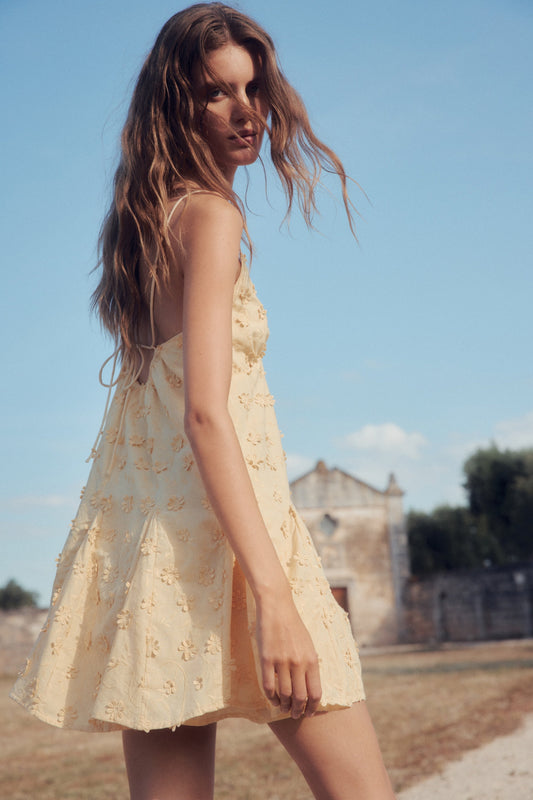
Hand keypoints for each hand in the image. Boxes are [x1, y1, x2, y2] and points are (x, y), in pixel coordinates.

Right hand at [255, 591, 321, 718]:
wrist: (277, 607)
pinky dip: (271, 697)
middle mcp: (299, 663)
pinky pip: (268, 686)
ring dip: (284, 706)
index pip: (316, 693)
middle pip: (300, 698)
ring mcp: (282, 661)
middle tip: (295, 715)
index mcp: (312, 659)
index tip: (310, 713)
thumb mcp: (308, 645)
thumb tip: (310, 687)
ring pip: (284, 694)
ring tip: (283, 708)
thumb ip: (310, 665)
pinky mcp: (266, 659)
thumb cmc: (293, 626)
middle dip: (298, 711)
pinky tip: (272, 699)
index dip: (313, 707)